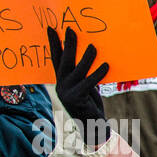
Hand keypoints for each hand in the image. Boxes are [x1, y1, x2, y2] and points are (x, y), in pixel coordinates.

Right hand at [47, 26, 108, 145]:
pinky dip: (98, 73)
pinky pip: (89, 82)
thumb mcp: (85, 86)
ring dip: (85, 57)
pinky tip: (106, 65)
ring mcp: (67, 93)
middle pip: (63, 61)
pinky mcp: (77, 99)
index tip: (51, 28)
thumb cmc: (90, 104)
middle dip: (67, 44)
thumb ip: (83, 73)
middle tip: (70, 29)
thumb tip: (90, 52)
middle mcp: (61, 85)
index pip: (54, 59)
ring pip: (77, 71)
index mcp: (60, 81)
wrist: (93, 128)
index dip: (53, 44)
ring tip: (93, 46)